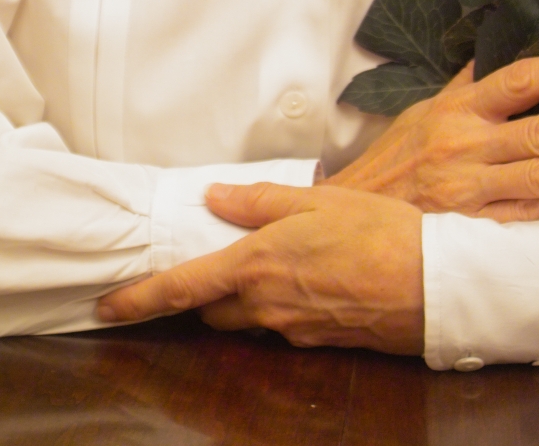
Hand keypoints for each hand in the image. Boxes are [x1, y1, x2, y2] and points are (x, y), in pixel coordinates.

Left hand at [95, 182, 422, 352]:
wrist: (431, 285)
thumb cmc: (379, 234)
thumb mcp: (317, 201)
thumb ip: (260, 201)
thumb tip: (215, 195)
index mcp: (256, 264)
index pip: (181, 288)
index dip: (139, 300)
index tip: (108, 307)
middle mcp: (265, 304)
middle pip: (211, 310)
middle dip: (205, 292)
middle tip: (215, 263)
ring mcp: (290, 329)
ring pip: (245, 320)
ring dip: (243, 300)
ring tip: (269, 268)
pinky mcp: (315, 343)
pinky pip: (280, 327)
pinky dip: (280, 307)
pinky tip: (308, 282)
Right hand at [327, 44, 538, 220]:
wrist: (350, 217)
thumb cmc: (396, 160)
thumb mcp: (426, 109)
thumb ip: (471, 83)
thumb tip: (507, 44)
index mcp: (457, 109)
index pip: (519, 81)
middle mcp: (465, 147)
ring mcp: (470, 191)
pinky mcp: (474, 229)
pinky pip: (533, 217)